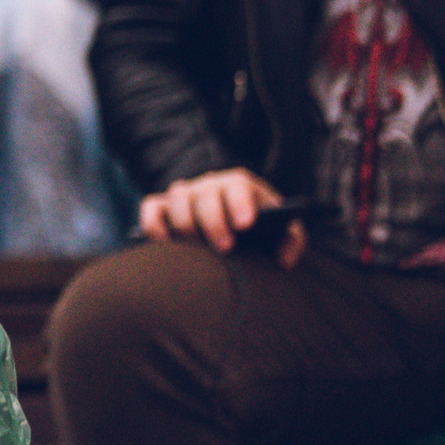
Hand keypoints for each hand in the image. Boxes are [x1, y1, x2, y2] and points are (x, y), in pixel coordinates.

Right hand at [139, 168, 298, 264]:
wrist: (240, 224)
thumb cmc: (263, 228)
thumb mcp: (285, 232)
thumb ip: (292, 242)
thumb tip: (284, 259)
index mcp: (240, 185)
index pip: (238, 185)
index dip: (240, 203)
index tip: (246, 224)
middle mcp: (210, 185)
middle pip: (205, 196)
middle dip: (214, 222)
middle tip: (226, 247)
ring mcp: (185, 195)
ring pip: (177, 199)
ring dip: (186, 224)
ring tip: (197, 248)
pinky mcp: (164, 207)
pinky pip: (151, 207)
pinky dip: (153, 222)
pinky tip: (163, 242)